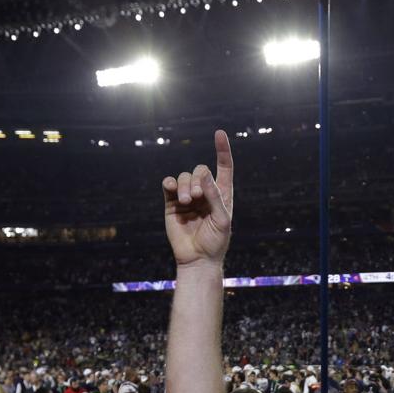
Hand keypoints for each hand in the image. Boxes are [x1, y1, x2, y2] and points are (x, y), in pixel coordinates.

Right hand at [162, 130, 233, 266]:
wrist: (198, 259)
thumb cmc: (216, 241)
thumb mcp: (222, 219)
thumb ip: (215, 195)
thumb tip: (204, 173)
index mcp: (222, 194)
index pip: (224, 167)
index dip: (222, 150)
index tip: (219, 133)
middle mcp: (205, 193)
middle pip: (199, 171)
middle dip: (198, 180)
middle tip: (197, 197)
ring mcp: (187, 197)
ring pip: (184, 177)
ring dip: (185, 185)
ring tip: (187, 201)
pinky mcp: (172, 204)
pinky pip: (169, 185)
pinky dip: (170, 183)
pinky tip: (171, 187)